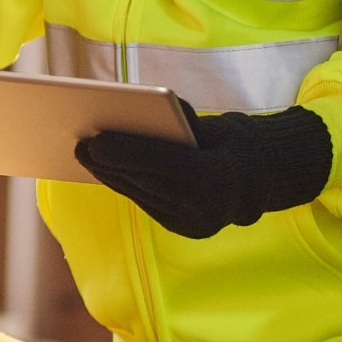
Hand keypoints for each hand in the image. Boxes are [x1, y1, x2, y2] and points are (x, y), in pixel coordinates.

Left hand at [74, 100, 332, 238]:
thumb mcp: (215, 125)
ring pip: (142, 196)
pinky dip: (125, 184)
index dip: (128, 153)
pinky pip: (146, 203)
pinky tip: (105, 169)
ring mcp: (195, 225)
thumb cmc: (234, 143)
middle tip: (81, 145)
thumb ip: (184, 122)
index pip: (167, 164)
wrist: (260, 181)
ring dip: (111, 176)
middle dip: (111, 165)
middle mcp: (209, 209)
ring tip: (85, 156)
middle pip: (148, 183)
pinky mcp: (183, 229)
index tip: (95, 141)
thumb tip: (140, 112)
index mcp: (221, 179)